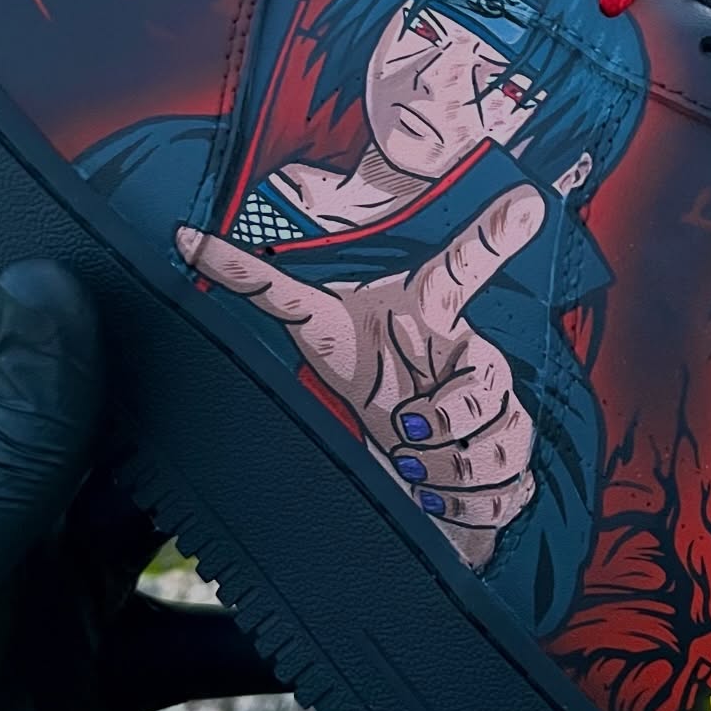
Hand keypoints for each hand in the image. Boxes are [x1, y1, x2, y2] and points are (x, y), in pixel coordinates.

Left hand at [178, 185, 545, 568]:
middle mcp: (482, 359)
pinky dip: (463, 510)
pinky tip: (439, 496)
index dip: (493, 235)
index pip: (465, 269)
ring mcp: (506, 411)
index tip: (526, 200)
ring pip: (490, 453)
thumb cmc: (368, 367)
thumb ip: (259, 282)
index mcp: (436, 316)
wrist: (407, 443)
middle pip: (484, 394)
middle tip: (404, 429)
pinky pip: (501, 496)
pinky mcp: (516, 465)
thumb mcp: (314, 320)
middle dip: (440, 428)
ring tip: (413, 468)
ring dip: (441, 477)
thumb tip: (185, 236)